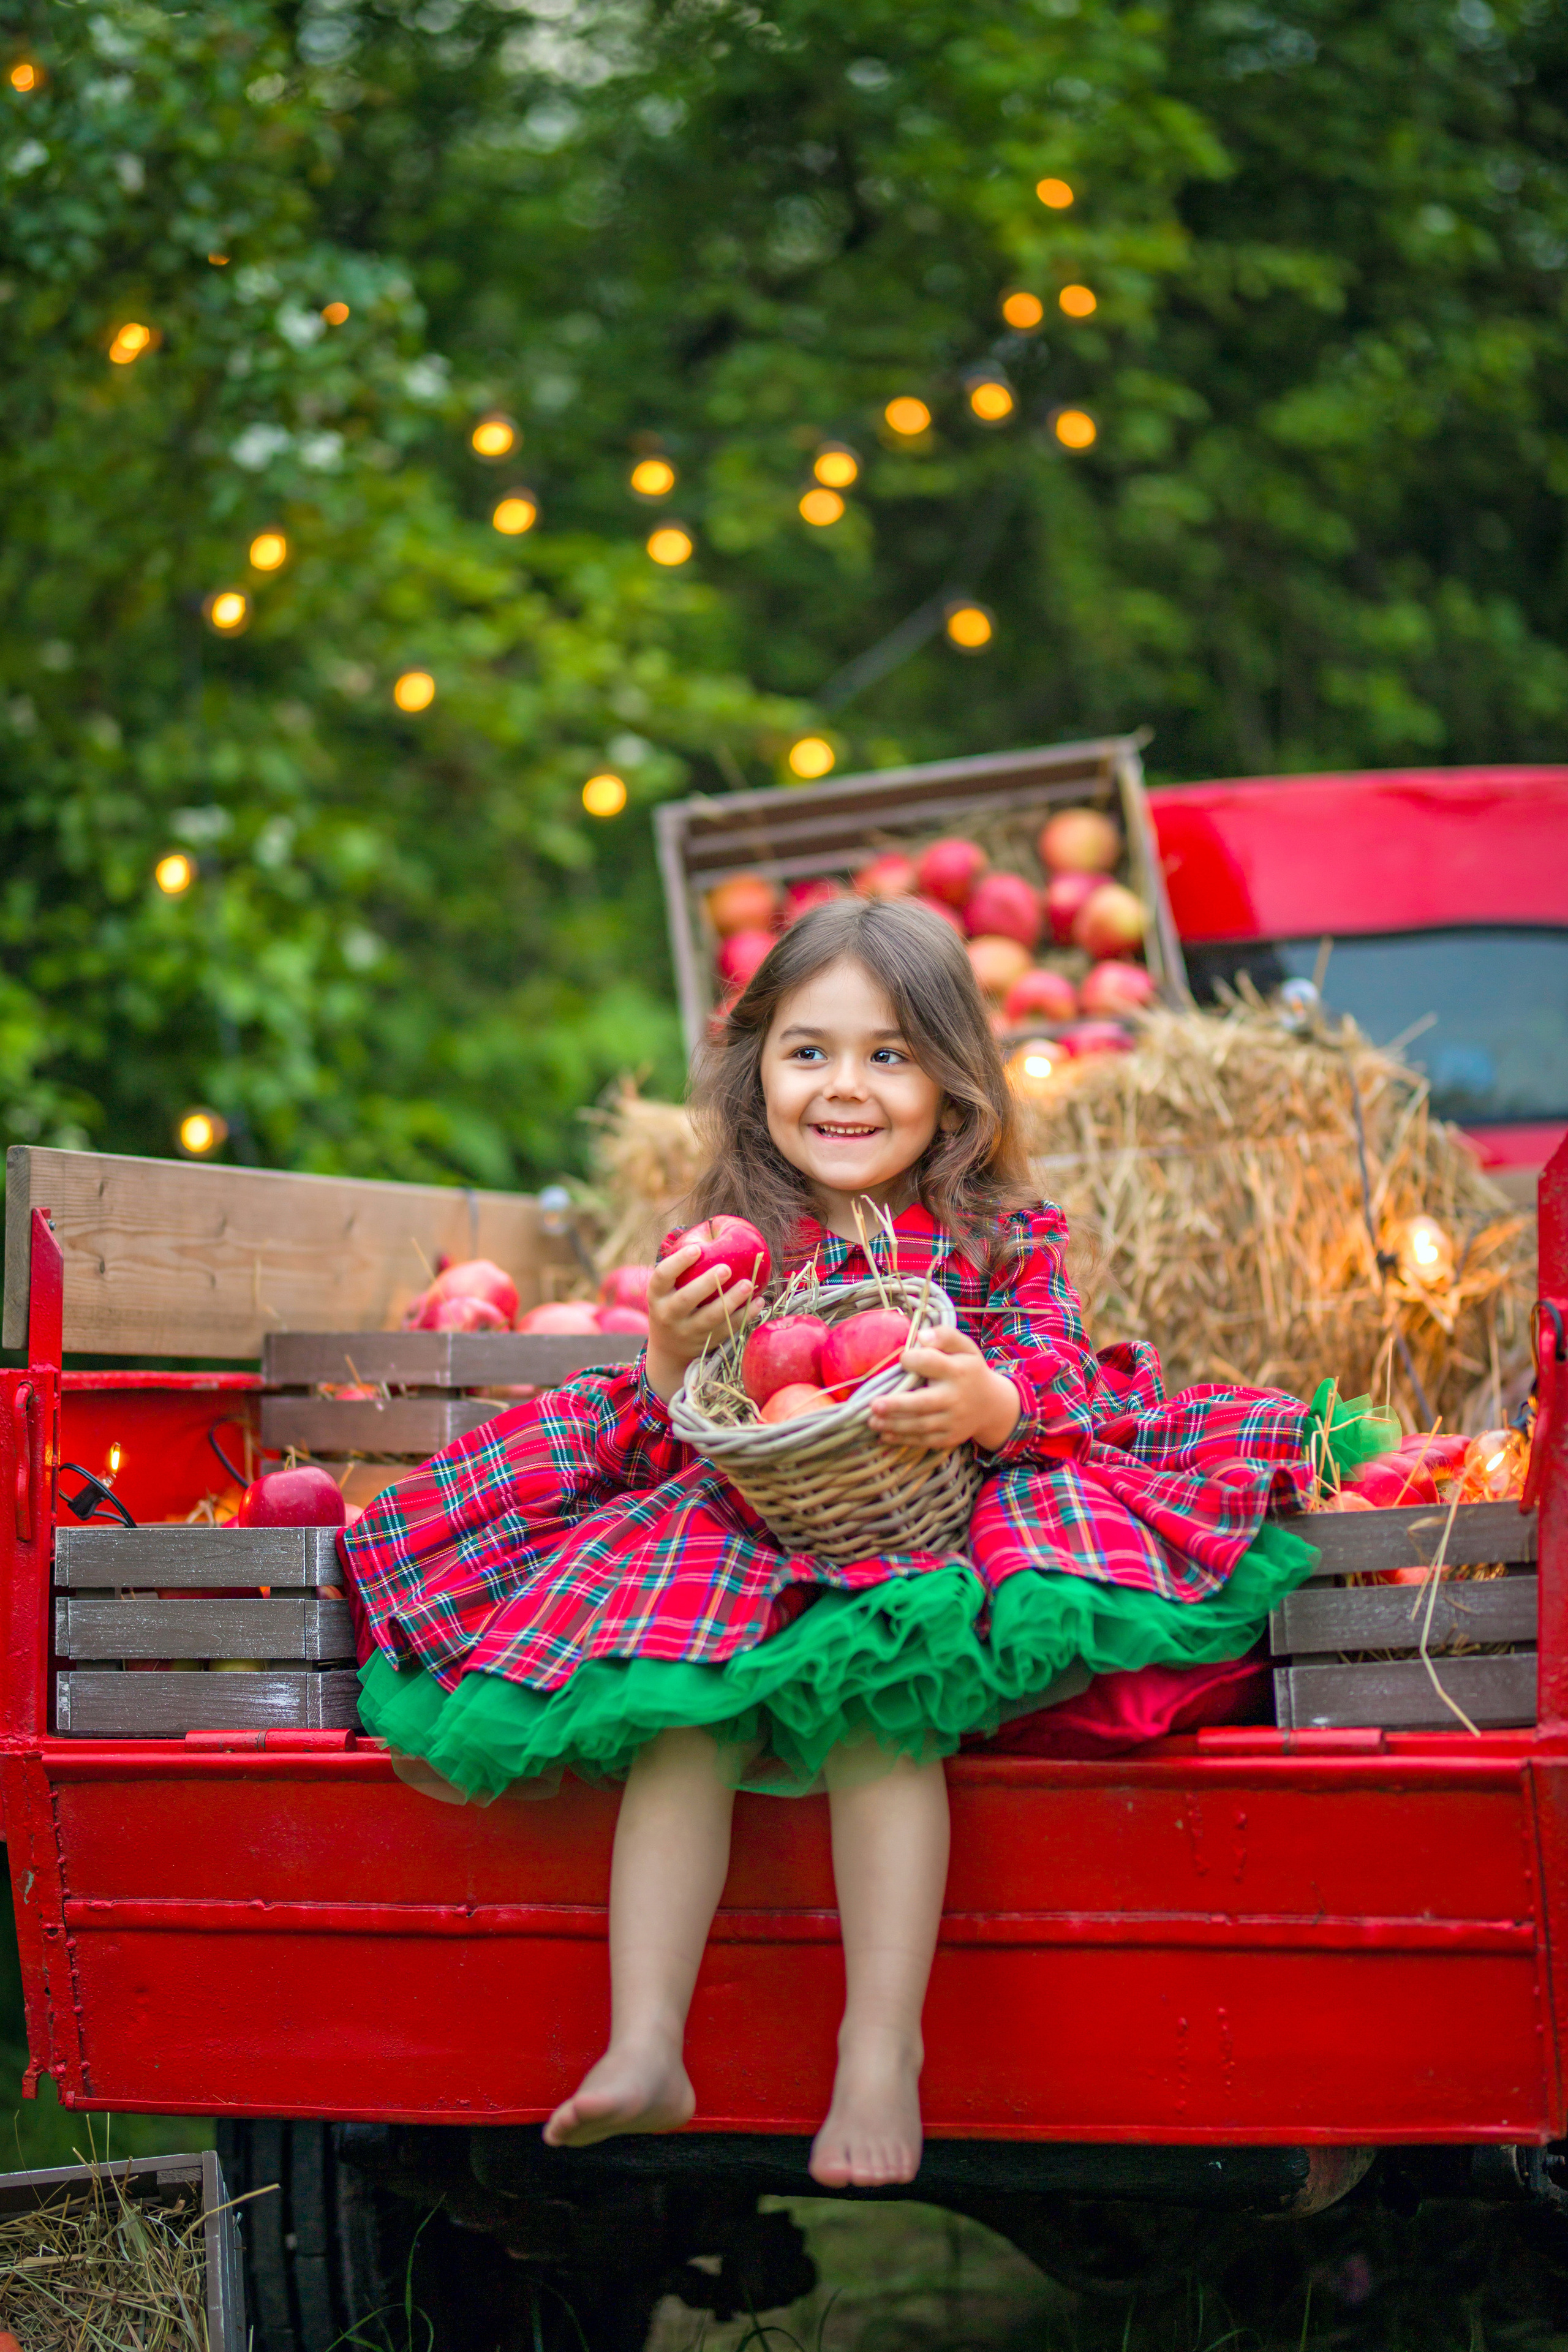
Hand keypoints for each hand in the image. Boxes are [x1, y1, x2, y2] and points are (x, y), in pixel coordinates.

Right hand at [644, 1244, 757, 1401]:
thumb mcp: (668, 1289)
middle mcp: (669, 1315)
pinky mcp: (707, 1343)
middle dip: (707, 1283)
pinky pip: (728, 1329)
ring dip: (731, 1301)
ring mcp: (688, 1332)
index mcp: (657, 1296)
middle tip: (726, 1268)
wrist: (668, 1349)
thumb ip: (683, 1268)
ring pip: (710, 1318)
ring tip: (749, 1284)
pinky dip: (745, 1316)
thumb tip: (713, 1229)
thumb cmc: (673, 1304)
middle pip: (686, 1299)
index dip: (678, 1262)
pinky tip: (759, 1302)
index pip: (662, 1276)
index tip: (697, 1248)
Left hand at [868, 1326, 1021, 1455]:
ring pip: (920, 1425)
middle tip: (873, 1405)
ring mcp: (953, 1421)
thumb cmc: (968, 1370)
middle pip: (924, 1403)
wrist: (992, 1406)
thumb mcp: (964, 1347)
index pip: (932, 1363)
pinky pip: (924, 1440)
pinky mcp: (949, 1438)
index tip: (901, 1358)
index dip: (913, 1360)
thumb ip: (944, 1335)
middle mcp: (955, 1397)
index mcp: (958, 1371)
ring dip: (894, 1424)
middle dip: (897, 1405)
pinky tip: (884, 1434)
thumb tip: (920, 1336)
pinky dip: (903, 1439)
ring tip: (871, 1421)